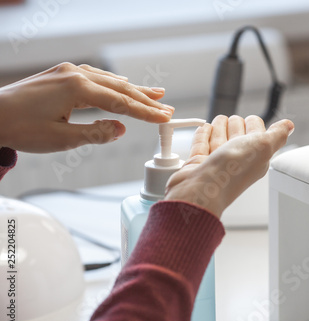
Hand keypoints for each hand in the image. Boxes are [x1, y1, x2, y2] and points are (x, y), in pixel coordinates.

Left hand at [0, 62, 173, 152]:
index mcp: (77, 88)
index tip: (164, 119)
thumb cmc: (20, 128)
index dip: (145, 113)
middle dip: (146, 100)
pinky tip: (122, 84)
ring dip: (133, 89)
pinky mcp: (61, 75)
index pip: (121, 103)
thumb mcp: (62, 139)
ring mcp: (68, 72)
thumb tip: (120, 129)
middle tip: (167, 108)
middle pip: (120, 88)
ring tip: (156, 94)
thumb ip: (95, 133)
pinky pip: (96, 78)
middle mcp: (75, 74)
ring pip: (110, 81)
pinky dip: (114, 84)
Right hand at [164, 115, 293, 217]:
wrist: (201, 189)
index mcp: (256, 158)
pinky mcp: (199, 164)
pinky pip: (202, 146)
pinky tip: (205, 128)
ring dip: (219, 127)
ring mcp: (217, 163)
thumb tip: (289, 126)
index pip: (257, 135)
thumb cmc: (231, 172)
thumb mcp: (263, 146)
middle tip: (233, 120)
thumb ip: (277, 134)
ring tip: (219, 120)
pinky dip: (203, 135)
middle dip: (235, 125)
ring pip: (219, 139)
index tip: (251, 120)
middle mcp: (237, 161)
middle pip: (237, 136)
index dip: (254, 125)